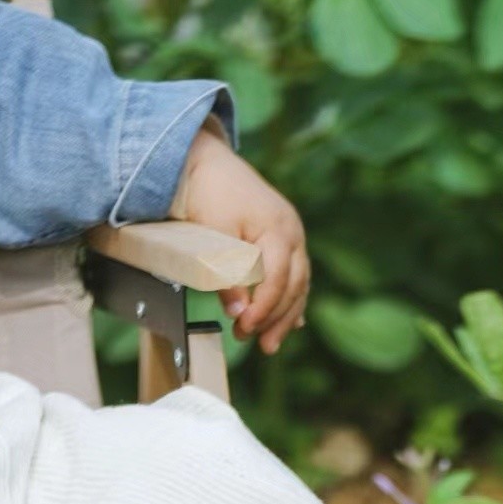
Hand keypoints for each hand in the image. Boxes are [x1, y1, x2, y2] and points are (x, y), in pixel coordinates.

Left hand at [172, 124, 309, 354]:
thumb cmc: (207, 192)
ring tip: (270, 343)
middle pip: (294, 287)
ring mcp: (292, 235)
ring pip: (298, 285)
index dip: (263, 310)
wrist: (204, 161)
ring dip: (285, 317)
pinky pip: (295, 277)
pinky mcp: (285, 240)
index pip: (278, 281)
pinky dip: (291, 302)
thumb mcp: (213, 235)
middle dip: (275, 319)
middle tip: (254, 342)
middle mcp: (293, 232)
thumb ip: (227, 274)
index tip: (246, 328)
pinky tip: (290, 323)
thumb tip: (237, 312)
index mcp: (279, 229)